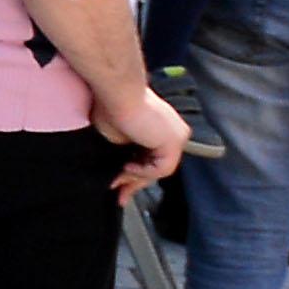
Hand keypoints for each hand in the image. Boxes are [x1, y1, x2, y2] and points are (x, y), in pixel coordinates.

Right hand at [93, 82, 189, 202]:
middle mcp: (174, 131)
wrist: (117, 93)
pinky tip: (128, 165)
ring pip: (160, 170)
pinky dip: (144, 171)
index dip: (136, 175)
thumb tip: (116, 179)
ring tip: (119, 175)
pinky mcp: (175, 141)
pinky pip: (162, 169)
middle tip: (120, 196)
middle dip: (136, 183)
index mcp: (161, 127)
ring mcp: (178, 136)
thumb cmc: (110, 106)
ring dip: (136, 176)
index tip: (120, 188)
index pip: (153, 159)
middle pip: (157, 167)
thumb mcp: (115, 139)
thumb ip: (121, 157)